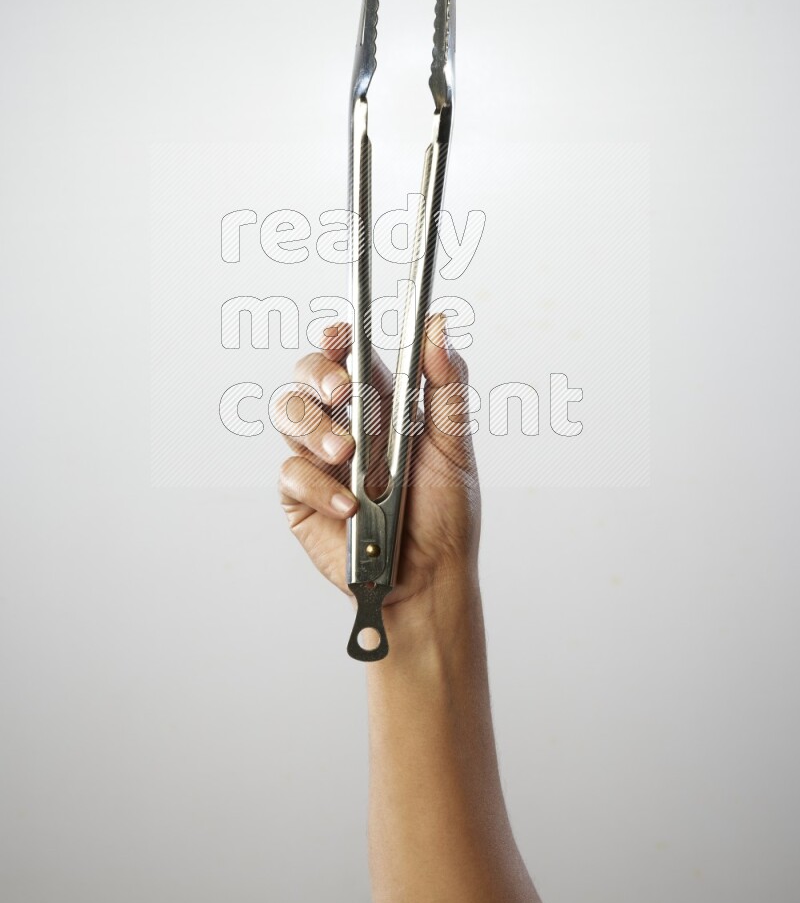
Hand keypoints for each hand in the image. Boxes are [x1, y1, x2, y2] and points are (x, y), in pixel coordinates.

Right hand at [274, 314, 480, 612]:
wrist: (429, 578)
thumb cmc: (445, 514)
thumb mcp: (455, 445)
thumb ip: (446, 383)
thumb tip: (437, 324)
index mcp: (382, 405)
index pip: (349, 356)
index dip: (337, 340)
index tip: (339, 336)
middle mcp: (345, 425)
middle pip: (307, 377)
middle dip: (318, 375)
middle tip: (342, 393)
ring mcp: (319, 460)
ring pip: (289, 414)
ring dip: (316, 428)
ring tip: (348, 454)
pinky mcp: (301, 497)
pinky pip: (292, 474)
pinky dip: (320, 487)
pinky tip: (349, 505)